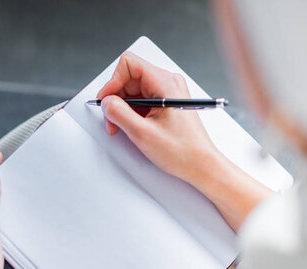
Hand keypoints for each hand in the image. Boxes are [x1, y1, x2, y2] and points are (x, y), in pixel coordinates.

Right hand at [97, 52, 219, 184]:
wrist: (201, 165)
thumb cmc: (182, 151)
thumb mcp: (142, 133)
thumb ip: (118, 113)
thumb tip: (106, 102)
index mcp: (165, 83)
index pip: (129, 64)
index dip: (112, 81)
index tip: (106, 101)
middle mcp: (168, 83)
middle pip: (129, 78)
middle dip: (116, 99)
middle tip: (112, 121)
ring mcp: (167, 92)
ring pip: (133, 91)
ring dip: (123, 109)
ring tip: (123, 128)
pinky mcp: (166, 103)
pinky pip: (141, 101)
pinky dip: (132, 113)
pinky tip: (133, 128)